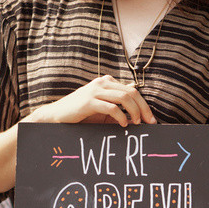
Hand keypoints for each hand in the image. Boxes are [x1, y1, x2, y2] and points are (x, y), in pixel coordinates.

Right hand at [28, 75, 156, 126]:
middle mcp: (102, 83)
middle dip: (144, 108)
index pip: (132, 90)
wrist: (57, 116)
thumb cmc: (81, 114)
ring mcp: (95, 90)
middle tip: (149, 123)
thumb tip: (137, 109)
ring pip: (124, 97)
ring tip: (136, 124)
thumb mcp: (103, 109)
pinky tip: (123, 124)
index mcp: (107, 82)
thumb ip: (118, 105)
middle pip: (132, 92)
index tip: (151, 120)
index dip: (144, 105)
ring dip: (134, 112)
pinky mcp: (89, 101)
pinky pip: (111, 107)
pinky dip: (121, 117)